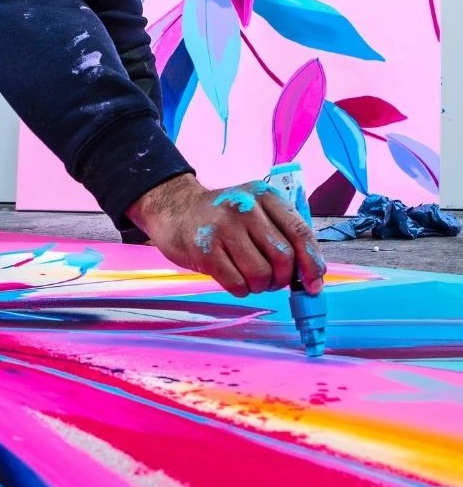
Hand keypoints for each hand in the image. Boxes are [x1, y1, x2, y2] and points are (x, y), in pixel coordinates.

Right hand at [126, 173, 325, 297]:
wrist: (173, 209)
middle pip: (283, 257)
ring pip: (260, 273)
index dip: (312, 263)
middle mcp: (245, 207)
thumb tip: (310, 275)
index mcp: (264, 196)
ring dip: (260, 286)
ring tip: (250, 280)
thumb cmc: (220, 217)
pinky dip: (241, 290)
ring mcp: (223, 228)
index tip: (314, 283)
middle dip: (282, 278)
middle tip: (272, 281)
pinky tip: (234, 280)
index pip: (300, 233)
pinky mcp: (204, 249)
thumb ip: (281, 234)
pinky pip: (237, 283)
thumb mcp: (253, 210)